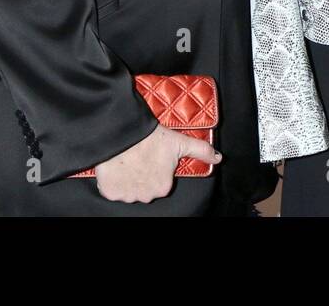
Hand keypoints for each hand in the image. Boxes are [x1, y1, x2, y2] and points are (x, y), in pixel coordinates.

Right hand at [95, 123, 220, 202]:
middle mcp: (146, 196)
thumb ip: (201, 150)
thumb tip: (218, 157)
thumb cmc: (150, 137)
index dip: (157, 169)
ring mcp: (127, 195)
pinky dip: (113, 181)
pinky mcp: (110, 192)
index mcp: (163, 187)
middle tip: (140, 157)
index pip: (162, 182)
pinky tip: (117, 166)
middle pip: (145, 188)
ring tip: (128, 160)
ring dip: (128, 179)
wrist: (122, 133)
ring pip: (129, 190)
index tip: (153, 157)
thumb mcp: (180, 142)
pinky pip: (112, 190)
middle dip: (143, 176)